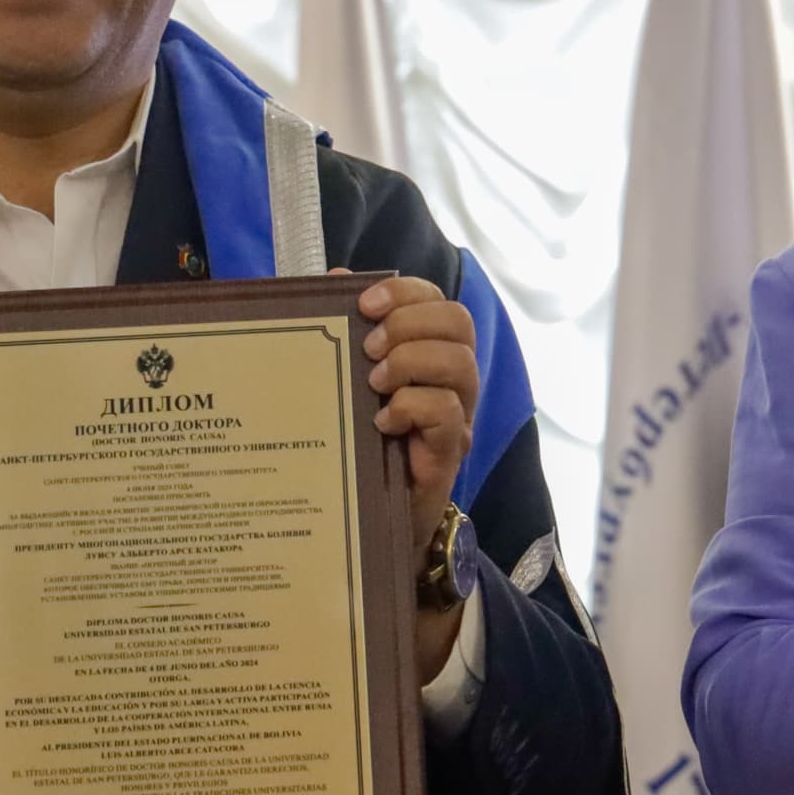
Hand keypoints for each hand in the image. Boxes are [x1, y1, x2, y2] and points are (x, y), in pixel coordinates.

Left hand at [352, 272, 476, 559]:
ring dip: (411, 361)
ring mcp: (457, 413)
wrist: (367, 516)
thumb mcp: (344, 378)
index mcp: (428, 350)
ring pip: (460, 363)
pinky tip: (381, 421)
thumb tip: (333, 278)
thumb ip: (342, 329)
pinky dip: (411, 406)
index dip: (406, 293)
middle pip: (458, 321)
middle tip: (368, 349)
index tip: (364, 304)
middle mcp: (452, 377)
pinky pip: (447, 411)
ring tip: (374, 383)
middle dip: (408, 323)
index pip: (438, 301)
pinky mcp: (449, 449)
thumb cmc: (356, 438)